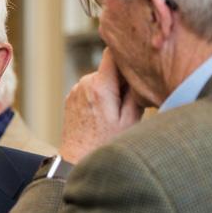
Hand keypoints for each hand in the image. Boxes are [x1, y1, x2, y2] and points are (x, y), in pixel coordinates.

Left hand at [58, 48, 143, 162]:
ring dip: (110, 89)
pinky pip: (91, 89)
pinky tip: (101, 115)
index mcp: (100, 86)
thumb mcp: (130, 120)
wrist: (77, 159)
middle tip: (128, 102)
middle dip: (121, 80)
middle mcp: (84, 83)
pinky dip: (99, 96)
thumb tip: (140, 71)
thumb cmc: (106, 143)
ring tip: (114, 113)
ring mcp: (75, 90)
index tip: (137, 62)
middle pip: (109, 68)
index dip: (126, 54)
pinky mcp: (71, 98)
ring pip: (101, 79)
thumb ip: (135, 92)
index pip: (112, 52)